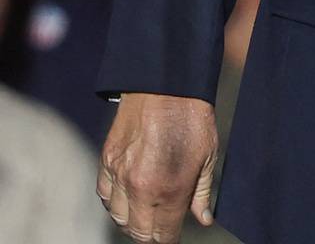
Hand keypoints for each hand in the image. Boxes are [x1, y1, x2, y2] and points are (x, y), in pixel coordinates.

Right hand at [98, 93, 218, 242]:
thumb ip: (203, 193)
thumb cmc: (193, 120)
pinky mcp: (105, 162)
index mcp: (169, 189)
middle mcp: (139, 188)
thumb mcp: (209, 157)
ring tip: (147, 212)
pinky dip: (114, 202)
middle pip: (138, 232)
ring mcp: (119, 176)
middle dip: (151, 234)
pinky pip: (104, 196)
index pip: (162, 235)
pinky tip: (128, 196)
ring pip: (117, 218)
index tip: (173, 235)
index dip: (169, 239)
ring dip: (132, 220)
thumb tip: (204, 220)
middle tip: (162, 226)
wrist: (165, 87)